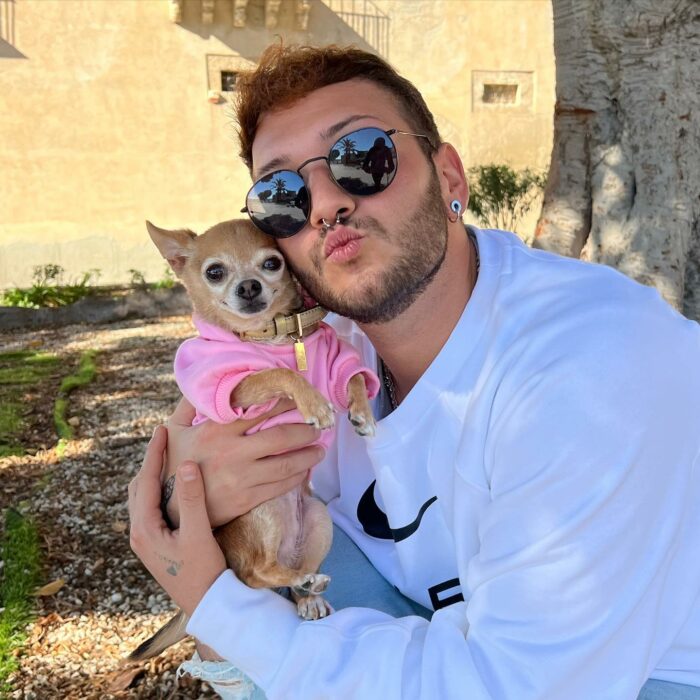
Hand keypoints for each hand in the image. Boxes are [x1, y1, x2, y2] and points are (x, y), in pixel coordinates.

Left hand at [128, 426, 226, 616]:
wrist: (206, 605)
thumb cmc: (203, 572)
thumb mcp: (199, 534)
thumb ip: (192, 498)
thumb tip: (185, 464)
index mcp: (144, 529)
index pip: (144, 481)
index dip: (153, 453)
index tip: (162, 429)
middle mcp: (139, 533)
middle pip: (138, 487)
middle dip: (150, 462)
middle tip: (165, 440)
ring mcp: (146, 540)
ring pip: (142, 498)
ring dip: (153, 476)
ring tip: (169, 457)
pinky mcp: (155, 544)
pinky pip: (151, 508)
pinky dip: (158, 490)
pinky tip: (174, 486)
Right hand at [163, 398, 324, 527]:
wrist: (170, 509)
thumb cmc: (172, 465)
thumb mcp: (173, 430)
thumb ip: (189, 405)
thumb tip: (202, 383)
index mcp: (216, 431)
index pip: (259, 410)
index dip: (285, 403)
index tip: (300, 398)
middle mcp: (232, 452)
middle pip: (280, 436)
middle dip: (305, 429)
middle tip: (318, 425)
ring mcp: (241, 478)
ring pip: (286, 463)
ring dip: (308, 455)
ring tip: (320, 448)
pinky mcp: (247, 499)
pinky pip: (280, 486)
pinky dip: (297, 476)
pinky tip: (305, 470)